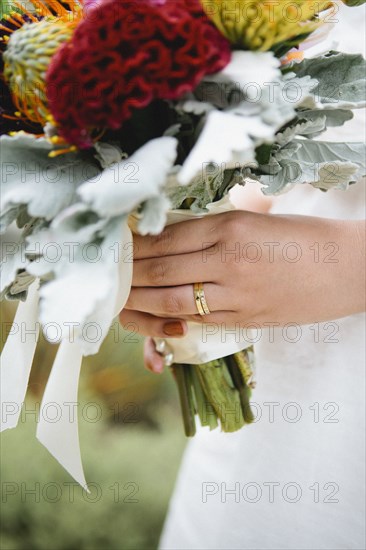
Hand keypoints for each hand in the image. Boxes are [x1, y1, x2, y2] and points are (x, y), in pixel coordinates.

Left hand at [119, 211, 364, 340]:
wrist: (349, 268)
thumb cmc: (304, 237)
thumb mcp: (258, 219)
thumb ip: (215, 228)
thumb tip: (170, 235)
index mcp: (231, 226)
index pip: (167, 237)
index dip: (135, 245)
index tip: (116, 247)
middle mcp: (228, 258)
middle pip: (162, 269)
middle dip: (128, 275)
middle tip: (105, 277)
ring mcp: (237, 292)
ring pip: (172, 300)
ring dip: (140, 302)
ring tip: (118, 301)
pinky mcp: (246, 318)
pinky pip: (197, 320)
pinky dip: (168, 320)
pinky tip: (151, 316)